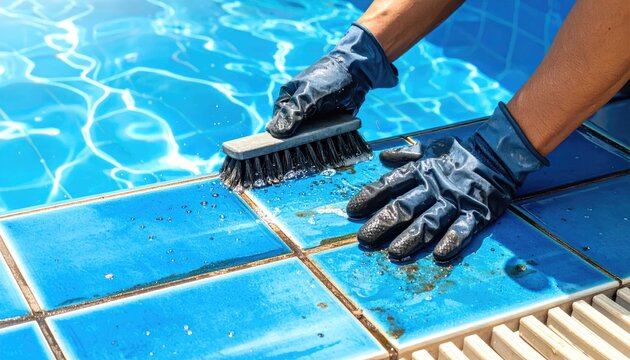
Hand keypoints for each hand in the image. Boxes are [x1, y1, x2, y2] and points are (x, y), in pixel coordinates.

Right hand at [266, 23, 397, 137]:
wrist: (358, 75)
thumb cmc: (329, 79)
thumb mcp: (308, 95)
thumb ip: (293, 113)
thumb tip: (276, 132)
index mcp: (288, 97)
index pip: (277, 120)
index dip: (279, 134)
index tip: (281, 148)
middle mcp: (298, 107)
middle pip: (291, 131)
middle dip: (296, 140)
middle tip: (301, 148)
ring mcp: (312, 116)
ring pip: (306, 135)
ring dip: (311, 143)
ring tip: (315, 146)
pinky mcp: (326, 122)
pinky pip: (321, 136)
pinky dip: (323, 140)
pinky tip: (326, 144)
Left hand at [346, 103, 548, 261]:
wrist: (498, 154)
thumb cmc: (459, 153)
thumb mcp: (430, 147)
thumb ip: (406, 154)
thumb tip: (383, 156)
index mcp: (421, 171)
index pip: (389, 184)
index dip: (369, 196)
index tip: (352, 211)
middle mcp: (434, 187)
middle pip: (404, 207)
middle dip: (382, 223)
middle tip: (364, 239)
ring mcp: (455, 201)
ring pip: (429, 222)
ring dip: (411, 238)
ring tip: (394, 253)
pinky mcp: (477, 213)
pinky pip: (464, 229)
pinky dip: (452, 241)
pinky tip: (440, 255)